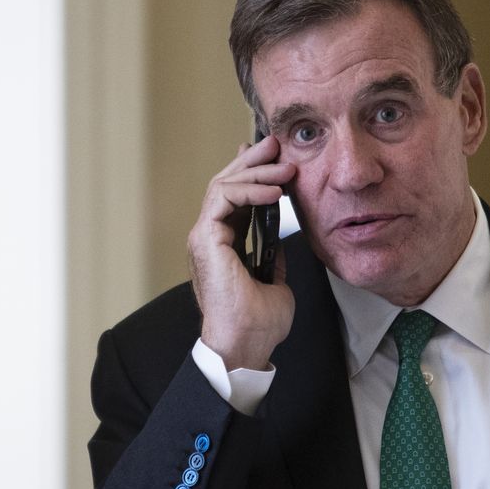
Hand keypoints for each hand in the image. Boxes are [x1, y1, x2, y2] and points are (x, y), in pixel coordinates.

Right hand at [188, 136, 294, 370]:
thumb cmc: (257, 324)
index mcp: (222, 245)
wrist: (245, 344)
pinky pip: (224, 199)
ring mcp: (205, 237)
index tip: (274, 159)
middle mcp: (209, 236)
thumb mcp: (275, 282)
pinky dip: (250, 189)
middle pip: (225, 183)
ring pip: (223, 185)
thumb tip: (281, 242)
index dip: (252, 174)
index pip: (233, 198)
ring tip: (285, 165)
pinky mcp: (207, 239)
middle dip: (252, 160)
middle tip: (276, 144)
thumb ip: (272, 259)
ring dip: (256, 171)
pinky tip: (275, 191)